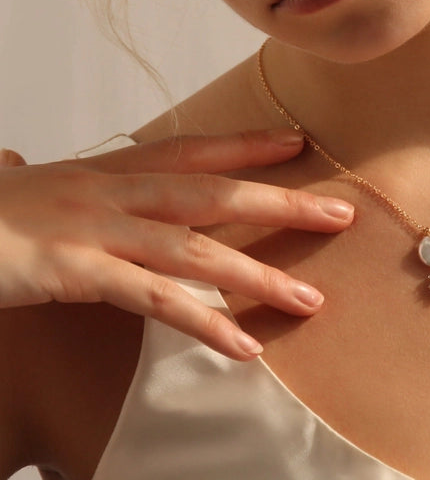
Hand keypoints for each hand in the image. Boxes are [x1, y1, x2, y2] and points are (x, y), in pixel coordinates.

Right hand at [0, 130, 353, 359]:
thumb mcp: (21, 186)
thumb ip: (37, 175)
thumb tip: (14, 155)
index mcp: (106, 171)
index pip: (192, 150)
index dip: (247, 144)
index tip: (297, 143)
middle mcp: (110, 191)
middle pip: (213, 192)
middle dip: (280, 202)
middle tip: (339, 214)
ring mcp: (94, 229)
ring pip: (195, 249)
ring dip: (258, 275)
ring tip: (311, 301)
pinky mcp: (72, 270)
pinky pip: (152, 299)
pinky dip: (202, 322)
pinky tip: (243, 344)